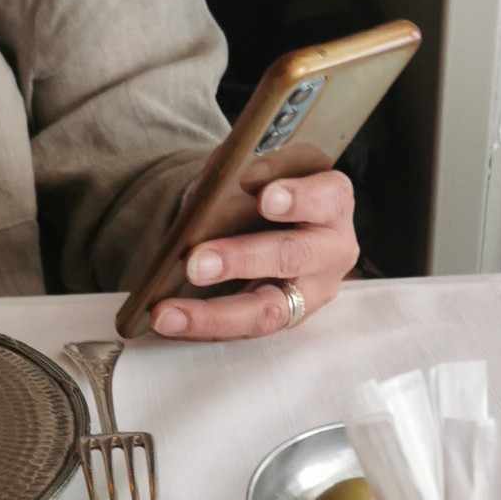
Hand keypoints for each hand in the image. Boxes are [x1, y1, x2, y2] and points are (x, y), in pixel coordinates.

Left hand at [151, 170, 357, 340]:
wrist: (271, 218)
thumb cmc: (269, 187)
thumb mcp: (260, 169)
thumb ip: (242, 175)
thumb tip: (214, 189)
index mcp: (333, 200)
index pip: (324, 197)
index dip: (297, 199)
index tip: (264, 197)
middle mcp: (332, 249)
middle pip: (293, 257)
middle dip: (242, 259)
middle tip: (195, 262)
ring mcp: (312, 291)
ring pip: (269, 310)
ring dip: (214, 312)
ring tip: (167, 313)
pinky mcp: (287, 318)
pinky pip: (246, 329)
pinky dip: (204, 326)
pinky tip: (170, 322)